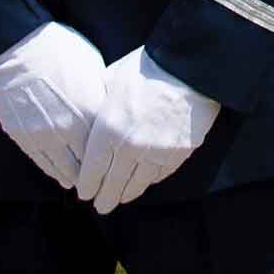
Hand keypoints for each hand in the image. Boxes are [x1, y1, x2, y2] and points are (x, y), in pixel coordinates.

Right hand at [0, 22, 108, 188]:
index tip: (118, 168)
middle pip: (85, 164)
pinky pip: (41, 162)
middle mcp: (67, 128)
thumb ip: (100, 97)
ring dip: (72, 178)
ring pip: (62, 168)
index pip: (105, 147)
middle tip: (101, 185)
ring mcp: (43, 135)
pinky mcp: (22, 136)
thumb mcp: (93, 68)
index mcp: (89, 110)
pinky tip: (60, 175)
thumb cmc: (61, 51)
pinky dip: (52, 171)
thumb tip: (109, 112)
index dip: (112, 160)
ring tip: (80, 184)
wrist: (18, 49)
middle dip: (93, 177)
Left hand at [76, 47, 221, 214]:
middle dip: (105, 198)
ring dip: (128, 194)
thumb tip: (90, 114)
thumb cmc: (146, 67)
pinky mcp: (179, 152)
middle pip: (114, 183)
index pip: (92, 170)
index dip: (87, 185)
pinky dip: (150, 180)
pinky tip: (146, 182)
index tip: (84, 193)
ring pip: (138, 183)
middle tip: (101, 207)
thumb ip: (99, 104)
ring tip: (122, 198)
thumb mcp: (111, 80)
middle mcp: (130, 147)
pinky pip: (161, 174)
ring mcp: (156, 152)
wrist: (189, 66)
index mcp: (108, 129)